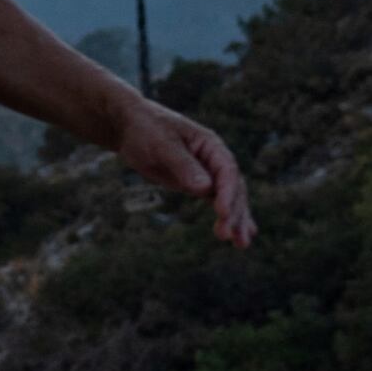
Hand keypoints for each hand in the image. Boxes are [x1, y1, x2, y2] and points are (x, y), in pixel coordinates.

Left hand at [116, 98, 253, 245]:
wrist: (129, 126)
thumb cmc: (146, 128)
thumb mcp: (162, 144)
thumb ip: (183, 164)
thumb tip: (205, 188)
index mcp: (210, 144)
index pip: (227, 171)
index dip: (228, 193)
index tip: (223, 213)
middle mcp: (214, 159)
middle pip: (232, 188)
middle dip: (234, 213)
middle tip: (229, 237)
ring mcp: (206, 172)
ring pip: (228, 198)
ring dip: (235, 220)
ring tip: (241, 244)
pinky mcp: (196, 183)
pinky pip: (216, 201)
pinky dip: (228, 217)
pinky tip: (238, 235)